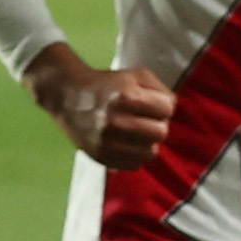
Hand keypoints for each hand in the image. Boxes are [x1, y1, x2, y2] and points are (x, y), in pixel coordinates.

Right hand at [29, 44, 180, 166]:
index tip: (152, 104)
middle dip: (157, 124)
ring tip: (135, 132)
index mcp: (127, 97)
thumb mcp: (135, 75)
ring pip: (150, 152)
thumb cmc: (108, 84)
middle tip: (144, 119)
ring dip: (147, 142)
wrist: (68, 96)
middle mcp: (117, 121)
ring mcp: (108, 142)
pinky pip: (134, 164)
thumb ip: (160, 89)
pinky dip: (135, 155)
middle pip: (161, 132)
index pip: (167, 109)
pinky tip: (126, 143)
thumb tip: (172, 109)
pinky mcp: (101, 156)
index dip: (163, 106)